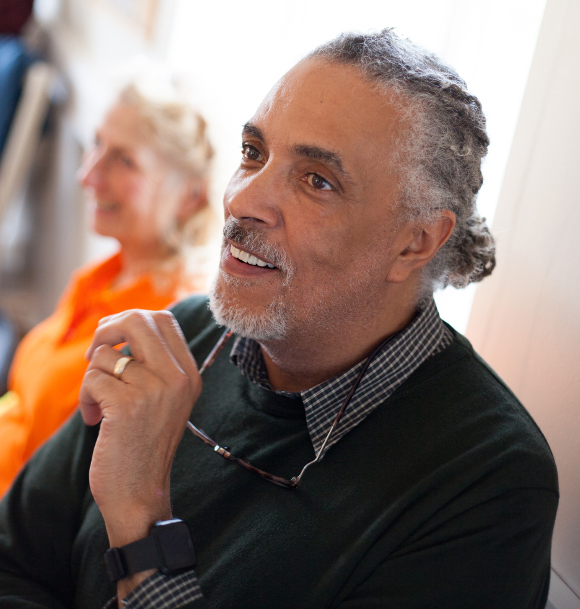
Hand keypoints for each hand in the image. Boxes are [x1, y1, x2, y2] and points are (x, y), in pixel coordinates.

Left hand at [79, 310, 200, 550]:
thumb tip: (119, 325)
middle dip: (106, 330)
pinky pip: (92, 378)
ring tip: (99, 403)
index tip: (114, 340)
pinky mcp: (127, 405)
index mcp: (190, 374)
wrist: (141, 493)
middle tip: (96, 353)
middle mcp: (178, 378)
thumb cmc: (145, 444)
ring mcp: (155, 390)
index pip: (164, 319)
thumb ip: (155, 363)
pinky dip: (85, 398)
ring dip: (92, 377)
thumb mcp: (165, 399)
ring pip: (106, 354)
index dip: (130, 320)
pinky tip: (95, 419)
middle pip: (137, 320)